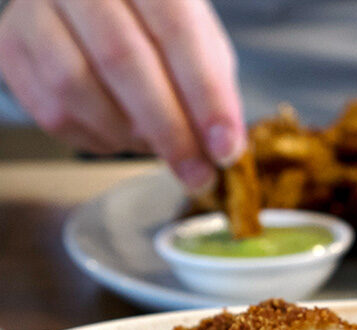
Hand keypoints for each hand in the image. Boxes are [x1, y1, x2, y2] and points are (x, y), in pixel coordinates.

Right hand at [0, 0, 245, 192]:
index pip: (176, 27)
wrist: (91, 4)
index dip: (204, 94)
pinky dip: (97, 137)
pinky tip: (120, 134)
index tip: (225, 147)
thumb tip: (223, 146)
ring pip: (76, 84)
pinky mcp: (11, 45)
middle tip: (198, 175)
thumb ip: (213, 87)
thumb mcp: (200, 44)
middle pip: (122, 58)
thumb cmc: (157, 27)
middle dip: (169, 130)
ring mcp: (35, 7)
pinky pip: (51, 110)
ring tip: (155, 146)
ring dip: (127, 134)